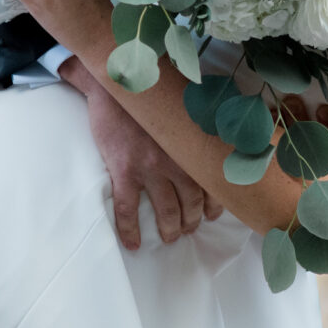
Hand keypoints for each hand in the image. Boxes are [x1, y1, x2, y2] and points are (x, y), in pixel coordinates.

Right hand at [65, 60, 219, 248]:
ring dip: (170, 228)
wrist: (114, 84)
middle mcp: (175, 159)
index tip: (211, 213)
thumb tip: (210, 136)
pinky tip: (133, 243)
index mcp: (190, 145)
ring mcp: (149, 167)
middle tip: (188, 229)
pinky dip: (130, 230)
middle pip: (190, 201)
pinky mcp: (124, 171)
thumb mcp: (181, 109)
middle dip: (192, 220)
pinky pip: (127, 209)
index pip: (209, 181)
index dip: (213, 203)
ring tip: (170, 238)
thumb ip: (194, 128)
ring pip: (166, 210)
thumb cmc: (149, 96)